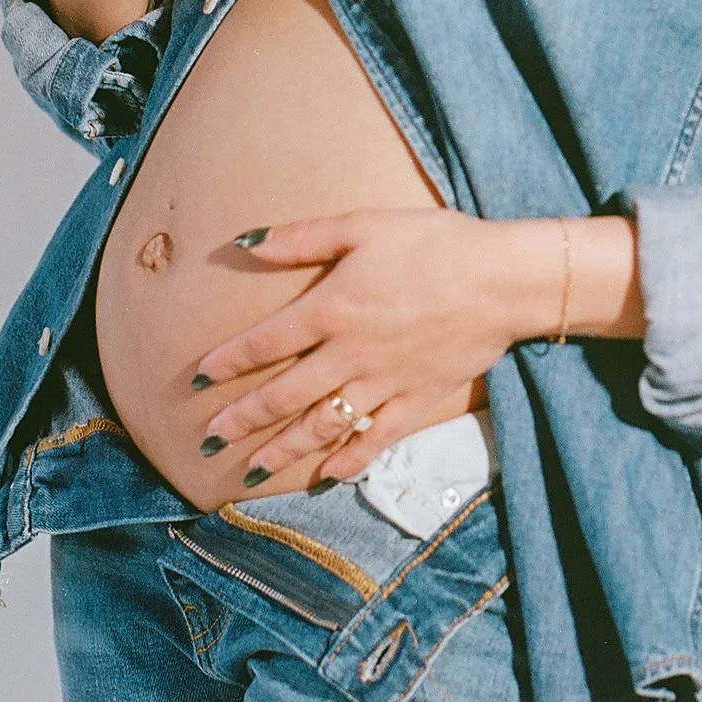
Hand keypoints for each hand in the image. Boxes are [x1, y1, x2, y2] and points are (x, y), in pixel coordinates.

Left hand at [192, 210, 640, 486]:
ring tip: (251, 469)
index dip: (227, 362)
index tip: (197, 379)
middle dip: (242, 419)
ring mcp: (383, 384)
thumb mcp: (365, 225)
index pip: (265, 343)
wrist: (504, 279)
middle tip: (209, 438)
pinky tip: (327, 475)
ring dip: (282, 449)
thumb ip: (304, 237)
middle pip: (283, 395)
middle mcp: (349, 355)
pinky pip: (376, 440)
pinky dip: (349, 461)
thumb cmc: (436, 243)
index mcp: (331, 309)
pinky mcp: (416, 401)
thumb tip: (245, 243)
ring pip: (321, 425)